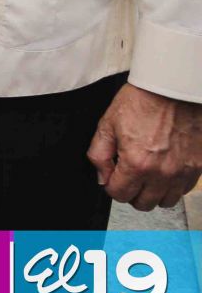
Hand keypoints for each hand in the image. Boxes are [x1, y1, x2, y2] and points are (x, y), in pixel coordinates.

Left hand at [89, 84, 201, 209]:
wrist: (174, 89)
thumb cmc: (143, 101)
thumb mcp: (108, 124)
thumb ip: (99, 154)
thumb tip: (101, 176)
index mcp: (137, 163)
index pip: (119, 194)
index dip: (111, 185)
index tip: (112, 176)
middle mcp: (162, 172)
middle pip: (143, 203)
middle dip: (131, 192)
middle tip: (128, 175)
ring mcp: (183, 172)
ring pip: (165, 201)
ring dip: (153, 192)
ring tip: (147, 174)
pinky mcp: (198, 167)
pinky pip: (184, 190)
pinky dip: (173, 185)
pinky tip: (164, 169)